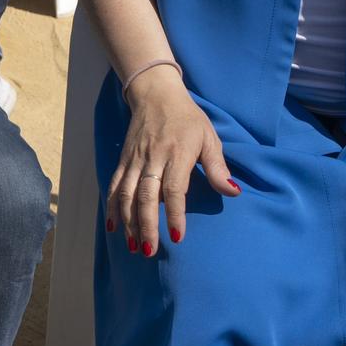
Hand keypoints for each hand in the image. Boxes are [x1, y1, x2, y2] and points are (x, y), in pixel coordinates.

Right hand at [106, 66, 240, 254]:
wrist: (155, 93)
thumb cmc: (187, 118)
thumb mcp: (209, 137)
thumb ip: (217, 167)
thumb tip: (233, 192)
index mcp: (177, 153)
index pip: (174, 188)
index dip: (175, 214)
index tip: (178, 237)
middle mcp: (153, 158)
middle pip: (145, 196)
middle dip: (146, 226)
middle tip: (150, 251)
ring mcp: (135, 159)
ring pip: (126, 194)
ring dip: (128, 222)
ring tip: (133, 246)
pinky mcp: (123, 160)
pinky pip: (114, 185)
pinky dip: (112, 207)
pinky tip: (114, 226)